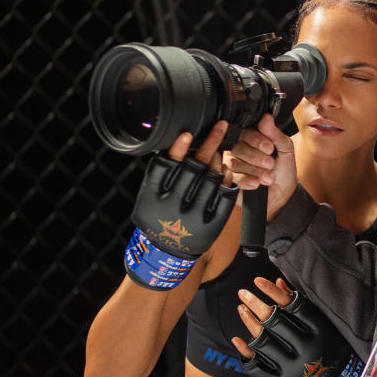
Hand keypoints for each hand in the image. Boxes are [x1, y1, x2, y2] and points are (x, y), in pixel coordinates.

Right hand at [125, 121, 238, 288]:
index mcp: (157, 193)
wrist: (167, 251)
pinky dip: (227, 178)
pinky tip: (228, 165)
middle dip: (210, 143)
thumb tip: (175, 144)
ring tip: (224, 142)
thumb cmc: (155, 218)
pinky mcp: (213, 219)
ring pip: (212, 178)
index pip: (169, 164)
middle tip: (221, 125)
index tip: (188, 133)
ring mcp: (197, 211)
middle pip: (196, 166)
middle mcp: (177, 201)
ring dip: (220, 158)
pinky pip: (225, 193)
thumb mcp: (148, 196)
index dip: (179, 148)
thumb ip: (161, 173)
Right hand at [223, 114, 297, 220]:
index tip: (270, 148)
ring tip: (268, 177)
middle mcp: (238, 150)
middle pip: (237, 147)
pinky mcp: (229, 180)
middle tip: (270, 164)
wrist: (282, 194)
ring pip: (234, 162)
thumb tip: (266, 117)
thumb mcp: (285, 149)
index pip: (245, 132)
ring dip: (254, 170)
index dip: (257, 140)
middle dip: (256, 157)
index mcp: (251, 138)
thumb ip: (275, 134)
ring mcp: (232, 165)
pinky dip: (246, 180)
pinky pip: (231, 177)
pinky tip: (257, 183)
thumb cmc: (282, 169)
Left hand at [230, 277, 362, 376]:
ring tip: (241, 308)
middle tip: (242, 292)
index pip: (293, 306)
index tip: (258, 280)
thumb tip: (278, 282)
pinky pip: (257, 366)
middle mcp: (306, 349)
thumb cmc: (331, 343)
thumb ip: (302, 303)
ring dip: (249, 322)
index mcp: (320, 331)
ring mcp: (292, 368)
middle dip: (255, 304)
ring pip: (263, 341)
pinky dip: (245, 351)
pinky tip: (236, 338)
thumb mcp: (324, 321)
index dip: (273, 292)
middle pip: (275, 322)